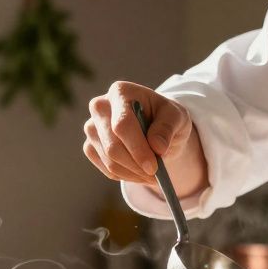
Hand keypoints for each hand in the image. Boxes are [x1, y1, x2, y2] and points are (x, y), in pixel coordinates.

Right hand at [82, 81, 204, 192]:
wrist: (156, 126)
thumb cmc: (166, 117)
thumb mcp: (177, 116)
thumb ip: (168, 127)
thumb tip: (157, 147)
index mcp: (120, 92)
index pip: (122, 124)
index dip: (138, 148)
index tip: (153, 167)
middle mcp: (100, 107)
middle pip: (112, 146)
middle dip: (136, 165)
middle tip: (156, 176)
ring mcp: (92, 128)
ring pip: (109, 161)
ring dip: (134, 174)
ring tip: (153, 174)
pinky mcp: (90, 146)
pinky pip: (107, 169)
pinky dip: (126, 176)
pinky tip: (140, 172)